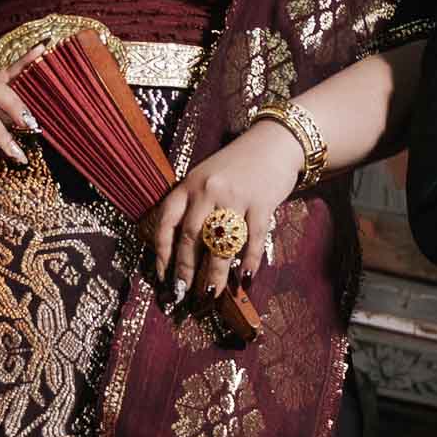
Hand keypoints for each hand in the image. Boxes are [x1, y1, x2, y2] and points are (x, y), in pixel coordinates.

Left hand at [150, 117, 299, 306]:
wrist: (274, 142)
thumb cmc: (237, 164)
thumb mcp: (206, 177)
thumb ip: (193, 205)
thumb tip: (183, 252)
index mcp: (189, 184)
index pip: (167, 221)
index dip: (162, 252)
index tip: (163, 276)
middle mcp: (208, 190)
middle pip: (191, 236)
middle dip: (186, 270)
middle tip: (185, 294)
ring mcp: (235, 196)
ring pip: (221, 243)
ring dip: (215, 273)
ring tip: (212, 294)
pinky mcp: (262, 202)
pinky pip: (253, 238)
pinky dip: (249, 261)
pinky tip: (245, 279)